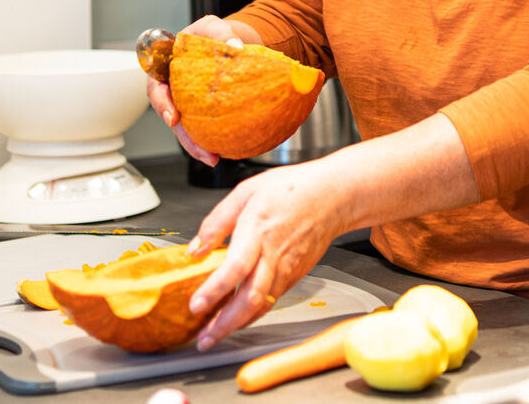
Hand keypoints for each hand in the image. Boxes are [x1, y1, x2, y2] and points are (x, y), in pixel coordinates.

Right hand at [146, 15, 244, 166]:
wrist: (225, 43)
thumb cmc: (210, 34)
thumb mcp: (212, 26)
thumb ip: (220, 32)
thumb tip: (235, 48)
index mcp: (164, 69)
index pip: (156, 88)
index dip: (162, 104)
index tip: (173, 117)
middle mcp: (172, 90)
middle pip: (171, 117)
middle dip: (184, 137)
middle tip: (201, 150)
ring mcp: (186, 103)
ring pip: (186, 129)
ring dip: (198, 146)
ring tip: (213, 158)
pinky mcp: (201, 113)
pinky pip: (204, 129)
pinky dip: (212, 140)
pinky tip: (224, 150)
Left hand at [182, 159, 347, 348]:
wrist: (333, 197)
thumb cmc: (293, 190)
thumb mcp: (246, 192)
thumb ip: (217, 221)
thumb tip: (196, 249)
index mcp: (258, 230)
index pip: (235, 268)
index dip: (215, 290)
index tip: (196, 305)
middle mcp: (274, 255)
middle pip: (250, 298)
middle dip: (225, 324)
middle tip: (204, 339)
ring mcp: (286, 269)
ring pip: (262, 306)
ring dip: (236, 324)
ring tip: (214, 335)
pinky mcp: (294, 276)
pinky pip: (271, 300)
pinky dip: (252, 314)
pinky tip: (236, 318)